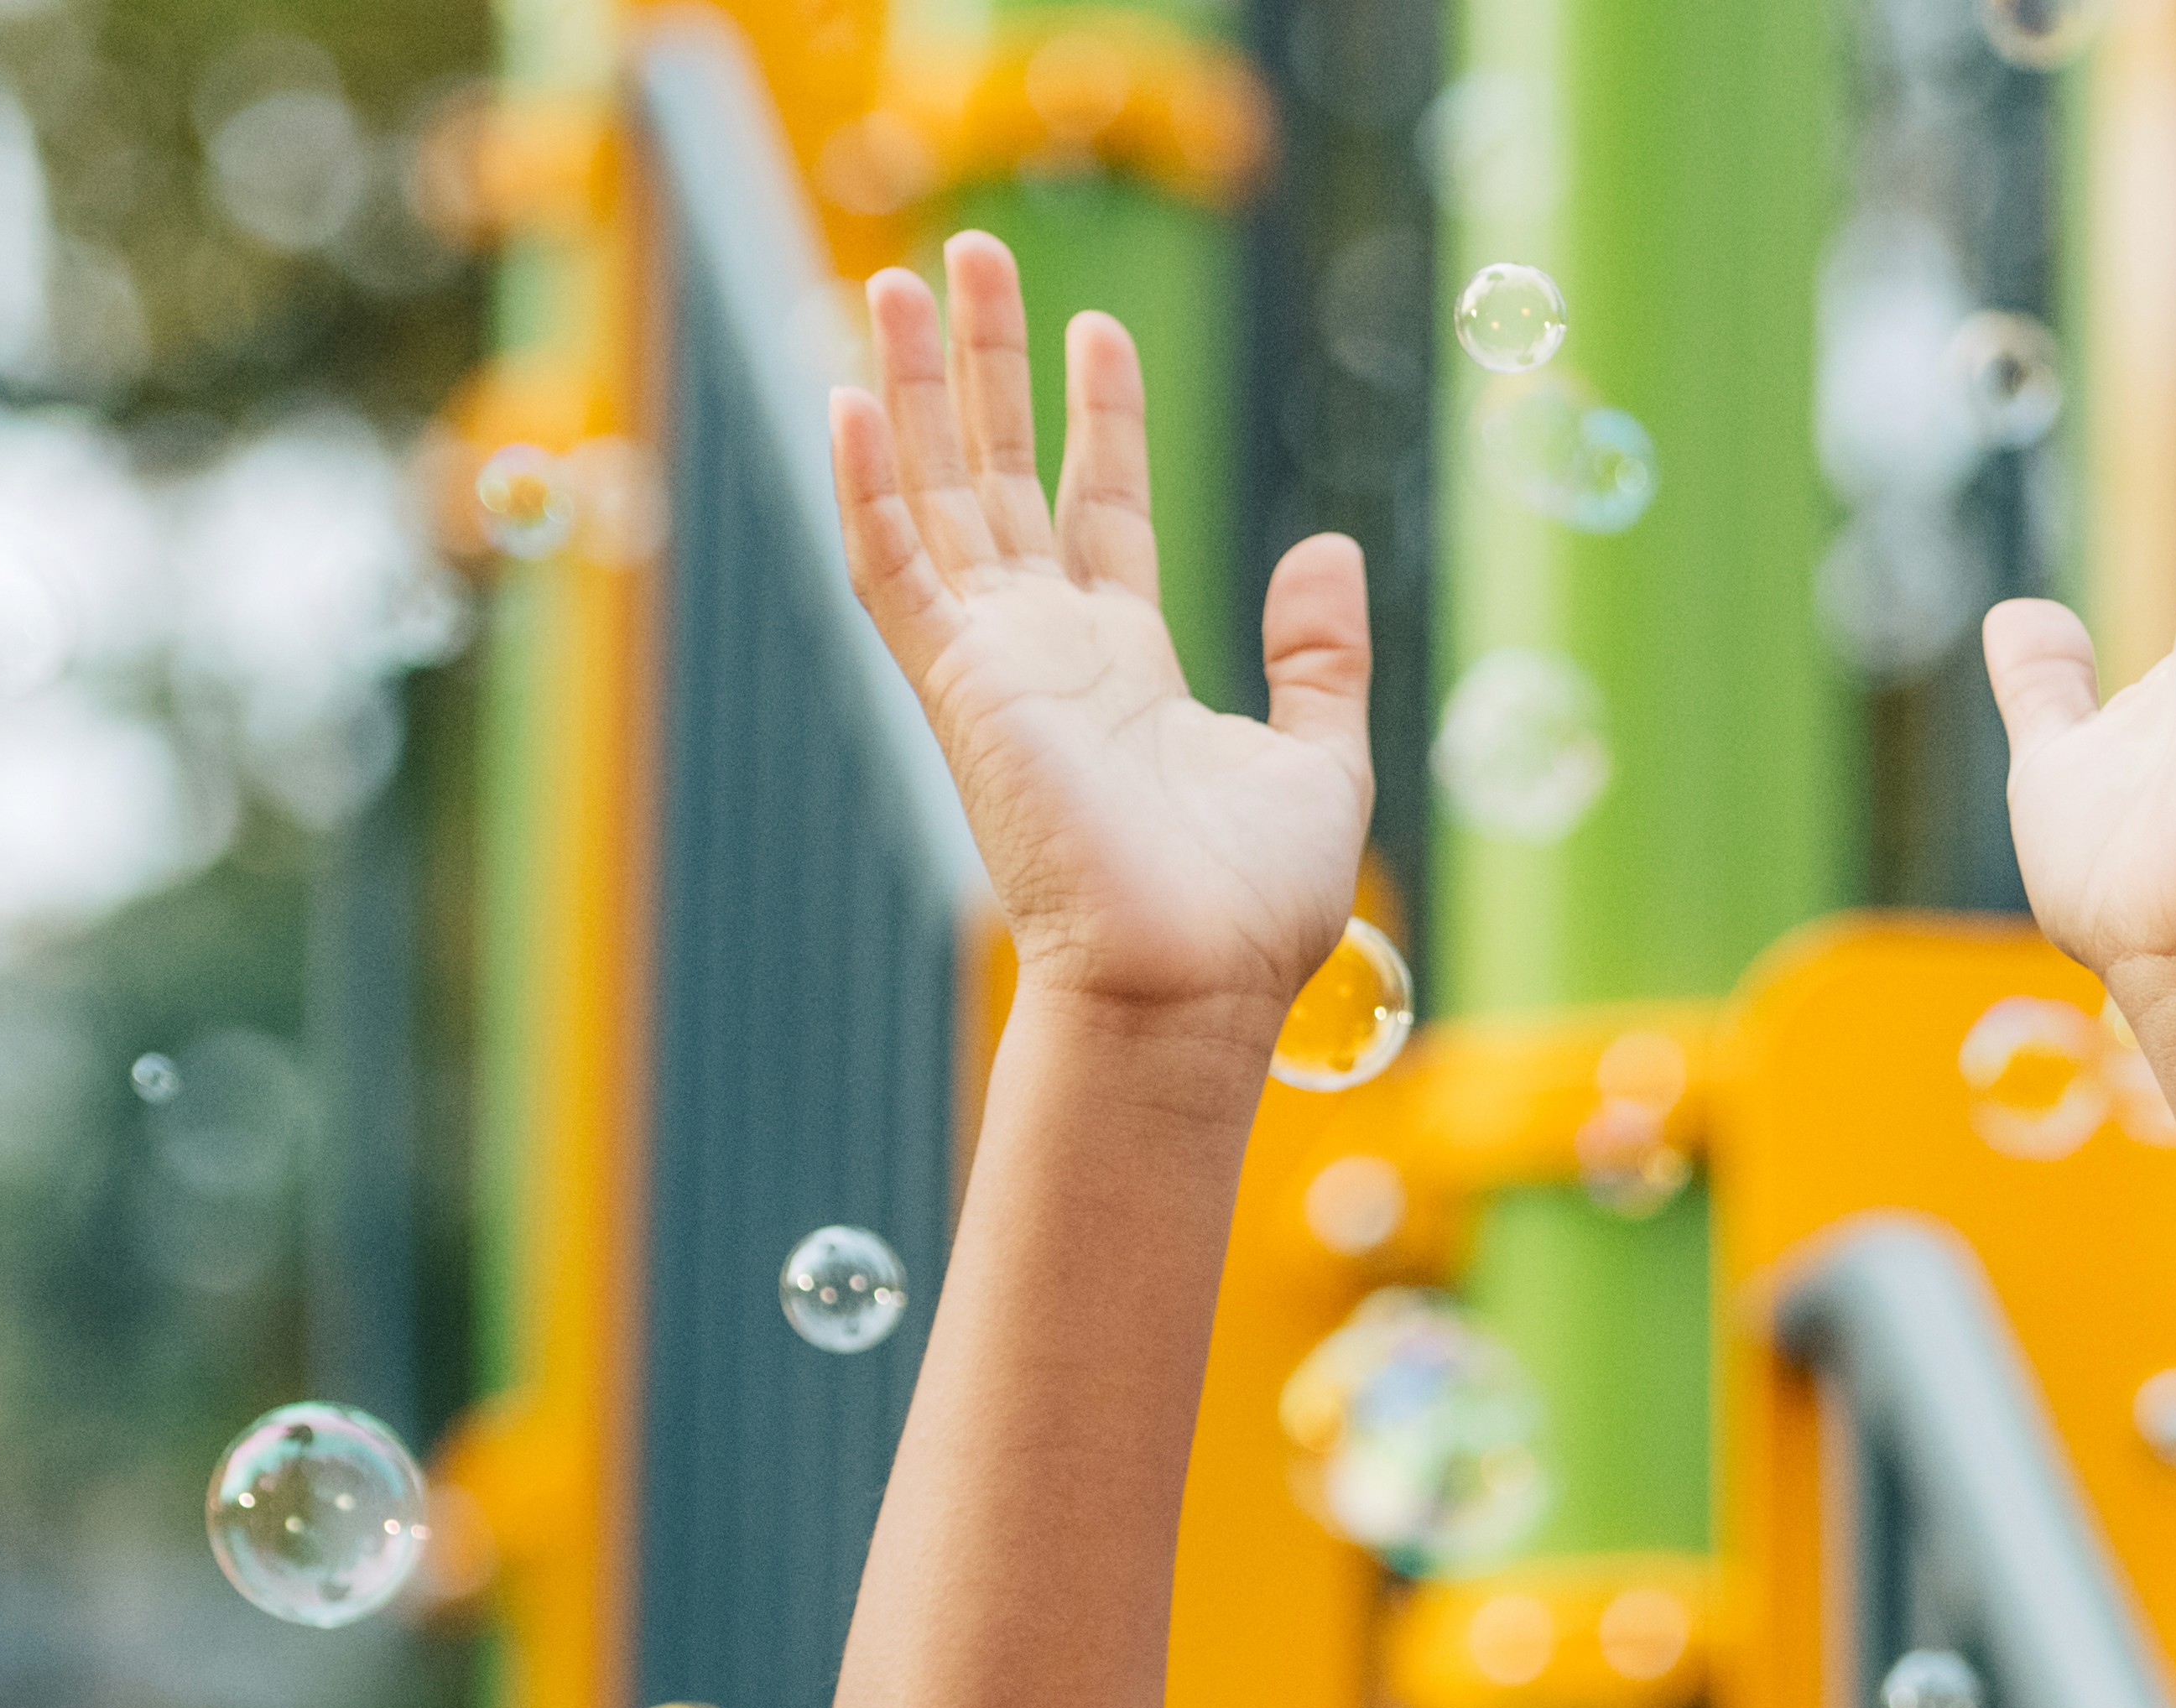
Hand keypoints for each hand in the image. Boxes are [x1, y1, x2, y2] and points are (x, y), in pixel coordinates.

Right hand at [834, 233, 1373, 1028]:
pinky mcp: (956, 688)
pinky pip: (890, 572)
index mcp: (1125, 663)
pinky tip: (848, 397)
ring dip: (914, 388)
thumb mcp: (1323, 760)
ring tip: (902, 276)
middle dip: (984, 365)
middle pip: (998, 476)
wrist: (1191, 984)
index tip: (1098, 330)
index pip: (1099, 507)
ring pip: (934, 495)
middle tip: (970, 255)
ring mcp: (993, 665)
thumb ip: (1319, 654)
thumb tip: (1328, 548)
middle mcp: (1047, 652)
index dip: (1098, 415)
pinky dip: (864, 488)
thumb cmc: (1254, 908)